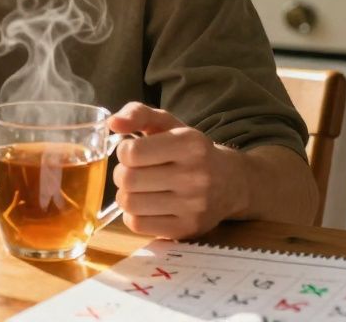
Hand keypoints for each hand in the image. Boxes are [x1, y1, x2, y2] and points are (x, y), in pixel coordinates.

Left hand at [108, 102, 247, 238]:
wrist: (232, 183)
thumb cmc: (191, 150)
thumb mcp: (168, 124)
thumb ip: (138, 114)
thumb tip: (113, 123)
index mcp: (190, 144)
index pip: (132, 152)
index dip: (124, 151)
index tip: (134, 152)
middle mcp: (195, 176)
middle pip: (127, 179)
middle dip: (122, 173)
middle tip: (134, 172)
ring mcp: (193, 207)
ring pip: (129, 204)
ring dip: (126, 195)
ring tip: (140, 188)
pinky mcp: (186, 229)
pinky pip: (137, 225)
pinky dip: (134, 214)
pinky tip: (147, 205)